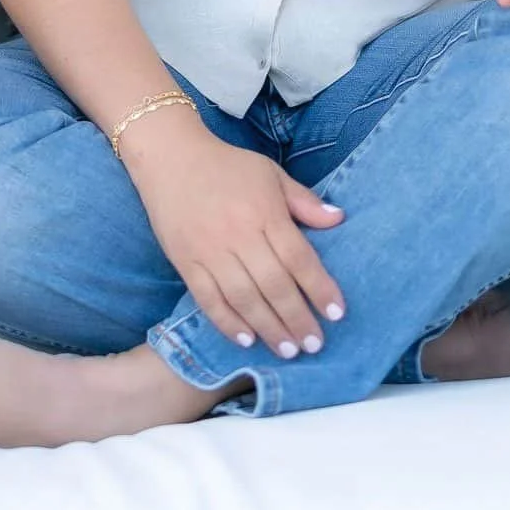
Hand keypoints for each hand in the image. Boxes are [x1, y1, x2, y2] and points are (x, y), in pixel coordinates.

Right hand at [124, 125, 346, 358]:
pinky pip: (208, 299)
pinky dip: (228, 322)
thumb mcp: (270, 173)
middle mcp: (239, 234)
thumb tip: (338, 219)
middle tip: (315, 345)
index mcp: (265, 212)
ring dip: (268, 327)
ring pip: (243, 298)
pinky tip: (246, 339)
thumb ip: (303, 200)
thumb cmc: (227, 166)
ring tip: (288, 351)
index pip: (298, 258)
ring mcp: (209, 251)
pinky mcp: (185, 262)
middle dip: (297, 318)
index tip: (336, 314)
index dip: (319, 288)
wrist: (171, 158)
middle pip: (274, 284)